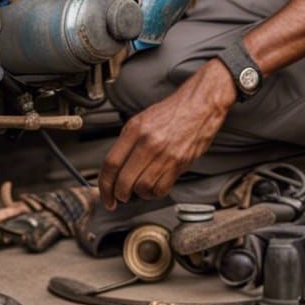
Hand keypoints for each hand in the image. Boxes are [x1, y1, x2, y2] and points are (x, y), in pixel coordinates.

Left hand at [98, 59, 236, 208]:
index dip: (105, 184)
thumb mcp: (141, 121)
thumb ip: (127, 142)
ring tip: (138, 190)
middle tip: (118, 198)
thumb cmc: (171, 113)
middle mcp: (148, 143)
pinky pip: (161, 188)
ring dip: (138, 194)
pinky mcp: (179, 164)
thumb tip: (115, 167)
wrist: (199, 106)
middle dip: (118, 195)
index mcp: (134, 130)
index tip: (105, 194)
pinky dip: (154, 193)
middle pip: (124, 180)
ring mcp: (164, 154)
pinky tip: (153, 187)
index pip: (111, 163)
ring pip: (142, 187)